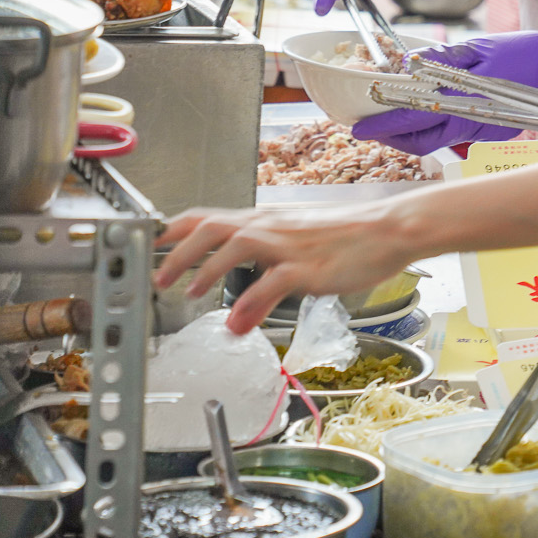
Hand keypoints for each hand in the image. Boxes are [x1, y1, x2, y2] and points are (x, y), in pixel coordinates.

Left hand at [154, 204, 421, 334]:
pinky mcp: (308, 266)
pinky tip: (237, 320)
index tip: (150, 244)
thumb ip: (262, 286)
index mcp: (265, 222)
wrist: (388, 229)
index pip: (208, 217)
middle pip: (212, 227)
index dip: (174, 230)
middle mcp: (271, 228)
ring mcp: (289, 246)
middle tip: (158, 277)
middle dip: (178, 250)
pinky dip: (251, 300)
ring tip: (187, 291)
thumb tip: (236, 317)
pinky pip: (272, 281)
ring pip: (237, 245)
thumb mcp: (298, 256)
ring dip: (206, 267)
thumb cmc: (347, 238)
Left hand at [350, 32, 537, 154]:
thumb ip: (444, 57)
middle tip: (364, 128)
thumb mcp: (482, 47)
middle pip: (421, 142)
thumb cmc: (526, 54)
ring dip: (406, 137)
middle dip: (389, 138)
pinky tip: (416, 118)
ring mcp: (481, 130)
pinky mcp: (488, 129)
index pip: (416, 121)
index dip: (385, 126)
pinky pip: (450, 136)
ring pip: (434, 143)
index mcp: (469, 103)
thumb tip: (408, 63)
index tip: (359, 126)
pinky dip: (427, 131)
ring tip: (385, 124)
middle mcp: (472, 123)